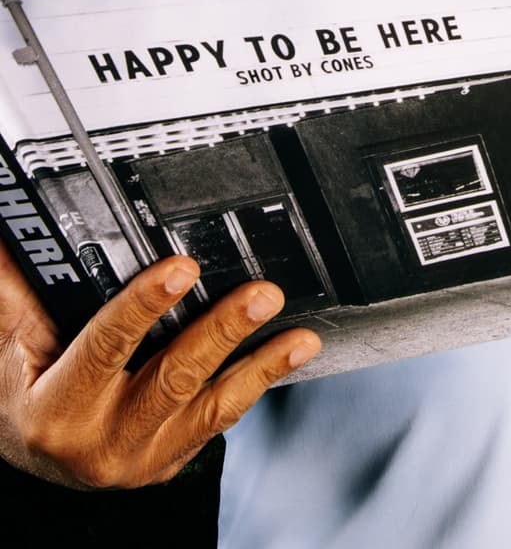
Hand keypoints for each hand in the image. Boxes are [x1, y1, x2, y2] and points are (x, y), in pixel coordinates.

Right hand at [0, 240, 319, 488]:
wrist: (29, 447)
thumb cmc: (19, 381)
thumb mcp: (8, 337)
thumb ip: (20, 287)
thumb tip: (21, 231)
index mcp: (55, 408)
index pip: (105, 347)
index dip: (144, 305)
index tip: (181, 267)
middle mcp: (100, 442)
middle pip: (172, 378)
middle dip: (222, 331)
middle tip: (261, 295)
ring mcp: (140, 458)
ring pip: (210, 408)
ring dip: (260, 367)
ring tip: (299, 337)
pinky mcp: (169, 461)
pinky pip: (220, 421)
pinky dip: (258, 385)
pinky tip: (288, 355)